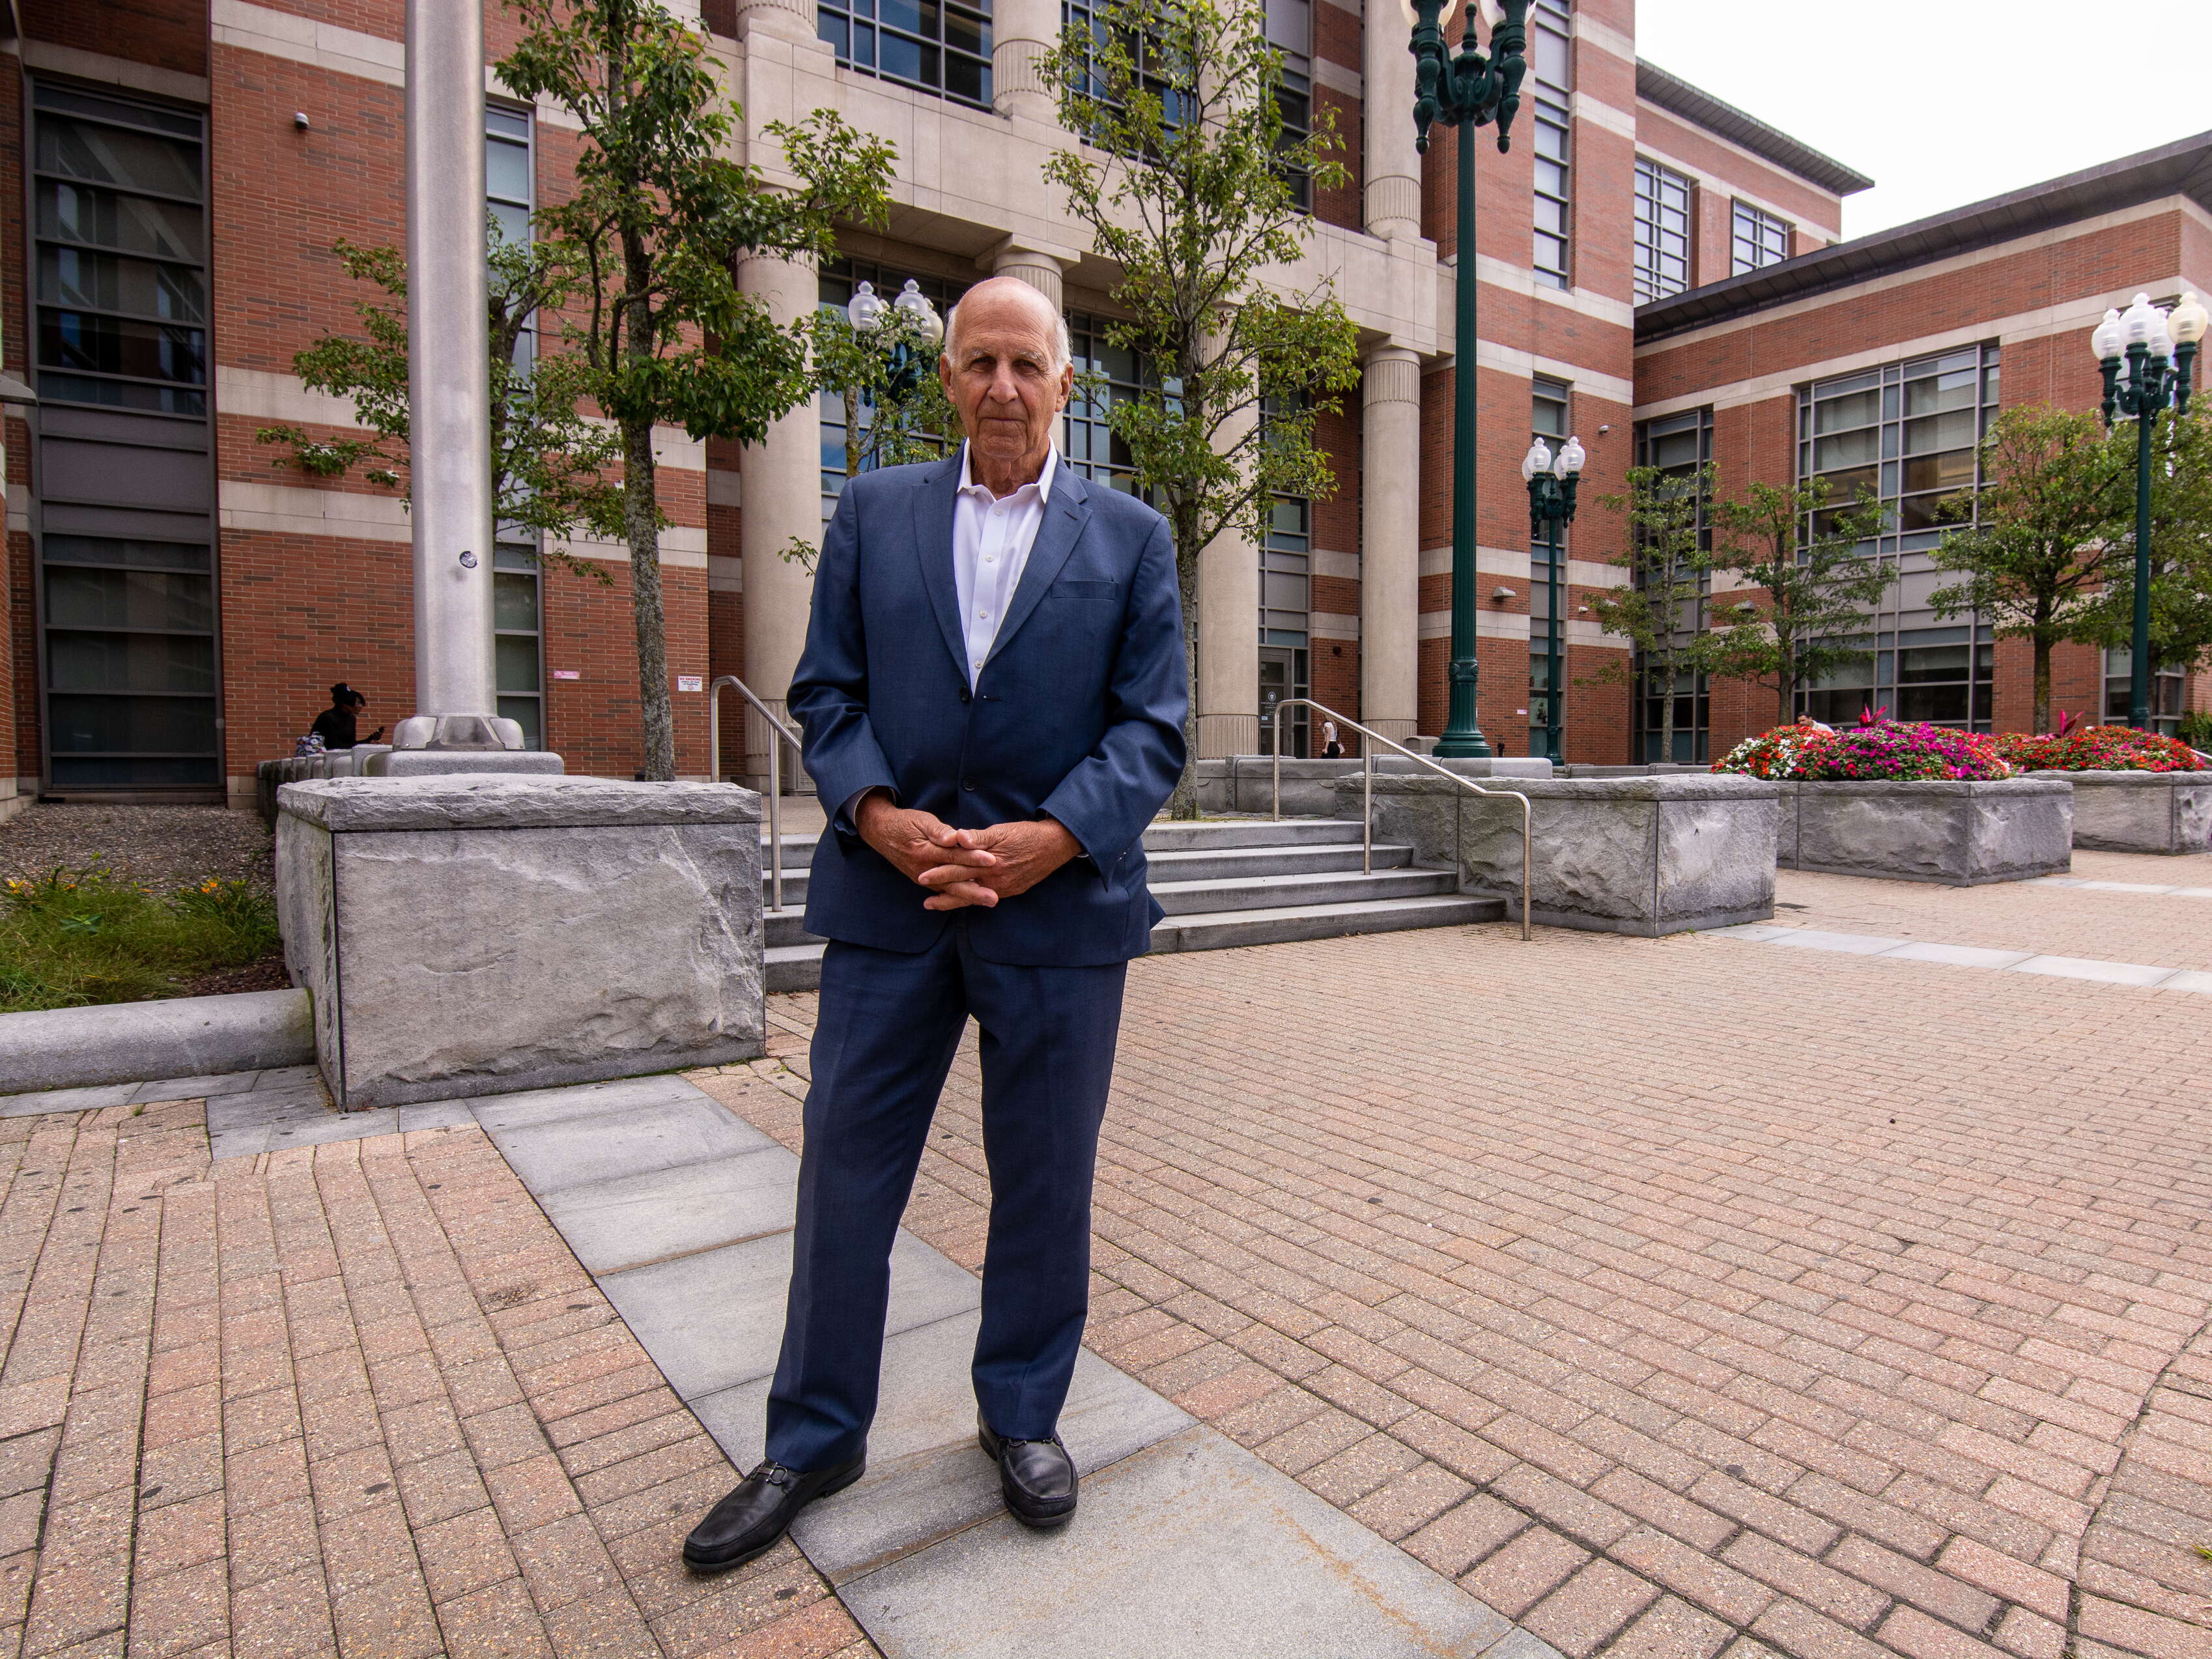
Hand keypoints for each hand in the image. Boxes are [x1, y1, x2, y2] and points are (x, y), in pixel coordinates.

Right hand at [855, 791, 999, 904]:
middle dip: (975, 891)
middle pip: (953, 881)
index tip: (992, 860)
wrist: (881, 833)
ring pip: (949, 889)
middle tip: (994, 898)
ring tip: (989, 901)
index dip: (973, 857)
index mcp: (924, 852)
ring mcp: (923, 878)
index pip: (953, 856)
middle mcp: (924, 870)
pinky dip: (958, 896)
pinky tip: (973, 899)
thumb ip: (938, 830)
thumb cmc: (904, 823)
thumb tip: (952, 838)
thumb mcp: (920, 820)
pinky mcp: (924, 880)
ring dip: (969, 897)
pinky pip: (944, 890)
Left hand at [916, 818, 1080, 910]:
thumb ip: (979, 836)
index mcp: (990, 864)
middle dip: (944, 895)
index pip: (959, 869)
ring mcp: (1005, 888)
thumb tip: (959, 838)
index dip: (940, 873)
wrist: (1055, 845)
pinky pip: (988, 896)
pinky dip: (974, 899)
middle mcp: (996, 880)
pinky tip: (966, 899)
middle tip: (925, 902)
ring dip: (956, 901)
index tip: (922, 877)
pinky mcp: (1013, 890)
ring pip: (975, 897)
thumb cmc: (1027, 834)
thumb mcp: (1002, 831)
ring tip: (938, 905)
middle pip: (964, 888)